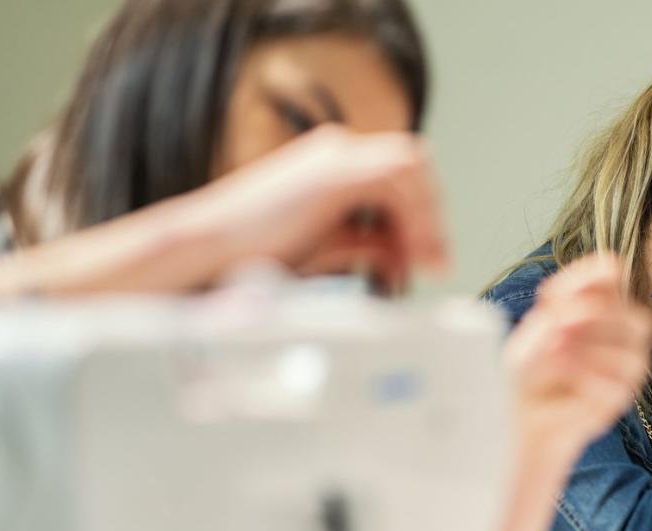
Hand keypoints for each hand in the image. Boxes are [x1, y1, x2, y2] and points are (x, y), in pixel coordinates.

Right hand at [187, 125, 447, 290]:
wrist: (211, 245)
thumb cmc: (259, 250)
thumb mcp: (331, 244)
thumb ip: (372, 243)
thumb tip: (408, 258)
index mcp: (334, 158)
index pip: (400, 171)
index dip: (423, 210)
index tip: (431, 251)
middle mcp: (339, 148)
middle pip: (412, 163)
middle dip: (432, 211)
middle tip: (440, 258)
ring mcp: (336, 154)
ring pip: (410, 170)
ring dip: (427, 218)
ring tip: (431, 262)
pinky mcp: (334, 171)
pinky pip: (394, 185)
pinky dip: (412, 221)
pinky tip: (413, 254)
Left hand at [503, 254, 651, 454]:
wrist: (516, 417)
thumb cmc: (526, 371)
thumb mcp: (530, 333)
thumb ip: (549, 315)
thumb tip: (563, 314)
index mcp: (600, 307)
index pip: (610, 273)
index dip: (584, 279)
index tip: (550, 295)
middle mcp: (621, 337)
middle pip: (640, 318)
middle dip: (598, 314)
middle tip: (557, 320)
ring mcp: (625, 372)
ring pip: (634, 354)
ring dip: (590, 347)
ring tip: (553, 349)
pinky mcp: (617, 402)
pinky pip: (617, 386)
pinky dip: (587, 376)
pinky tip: (563, 376)